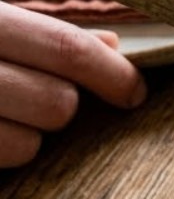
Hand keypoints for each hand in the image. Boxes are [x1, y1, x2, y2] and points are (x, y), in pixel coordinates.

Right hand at [0, 2, 145, 167]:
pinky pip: (2, 162)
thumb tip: (111, 44)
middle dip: (65, 105)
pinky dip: (0, 150)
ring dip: (27, 134)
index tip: (135, 92)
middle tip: (39, 94)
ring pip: (28, 145)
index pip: (69, 49)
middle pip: (58, 104)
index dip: (113, 73)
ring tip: (1, 111)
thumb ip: (44, 36)